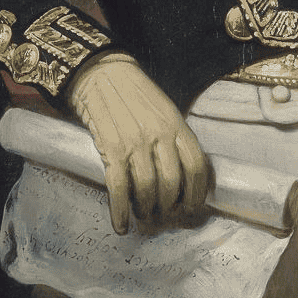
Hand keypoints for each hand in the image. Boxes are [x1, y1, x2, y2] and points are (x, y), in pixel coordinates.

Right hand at [69, 57, 209, 234]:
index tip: (191, 206)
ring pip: (146, 189)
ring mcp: (134, 142)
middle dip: (167, 206)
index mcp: (176, 124)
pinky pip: (119, 188)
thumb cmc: (135, 94)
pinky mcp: (110, 148)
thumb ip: (175, 137)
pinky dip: (120, 211)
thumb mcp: (164, 109)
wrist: (101, 73)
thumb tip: (184, 175)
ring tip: (142, 215)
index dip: (196, 193)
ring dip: (145, 210)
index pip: (196, 166)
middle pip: (171, 183)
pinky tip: (121, 224)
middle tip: (162, 214)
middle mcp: (158, 134)